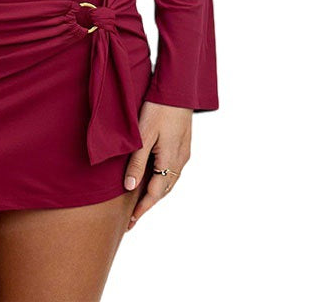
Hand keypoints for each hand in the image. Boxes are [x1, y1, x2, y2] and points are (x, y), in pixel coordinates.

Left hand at [122, 101, 192, 230]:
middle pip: (163, 191)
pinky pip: (172, 170)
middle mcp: (180, 161)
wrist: (178, 89)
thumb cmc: (158, 109)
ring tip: (140, 202)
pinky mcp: (183, 145)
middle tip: (132, 218)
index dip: (141, 209)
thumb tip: (130, 188)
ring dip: (155, 193)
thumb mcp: (143, 137)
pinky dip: (161, 179)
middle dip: (148, 205)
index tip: (130, 223)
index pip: (154, 194)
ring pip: (168, 181)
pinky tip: (153, 178)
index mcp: (169, 162)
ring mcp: (183, 153)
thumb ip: (137, 163)